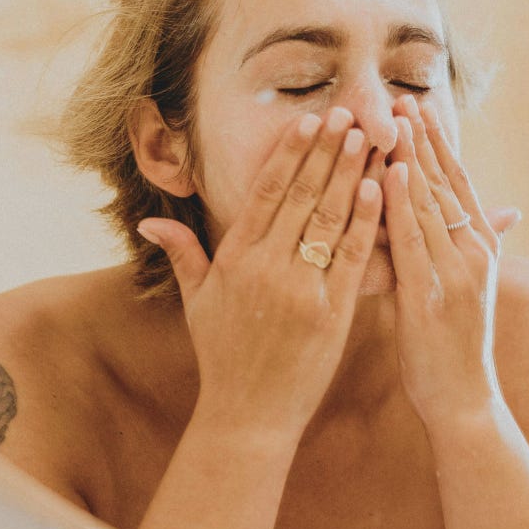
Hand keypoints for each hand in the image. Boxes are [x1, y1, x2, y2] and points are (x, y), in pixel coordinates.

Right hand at [137, 107, 381, 433]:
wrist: (249, 416)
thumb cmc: (223, 358)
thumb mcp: (198, 304)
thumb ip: (183, 256)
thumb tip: (150, 223)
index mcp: (235, 259)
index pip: (266, 193)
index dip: (289, 154)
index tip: (309, 121)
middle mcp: (267, 267)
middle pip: (302, 196)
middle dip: (327, 151)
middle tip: (349, 112)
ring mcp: (301, 288)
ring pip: (330, 218)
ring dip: (351, 174)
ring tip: (370, 139)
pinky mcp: (332, 312)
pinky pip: (352, 256)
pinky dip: (365, 220)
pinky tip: (378, 189)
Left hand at [381, 97, 516, 431]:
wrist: (464, 400)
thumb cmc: (452, 348)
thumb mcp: (460, 290)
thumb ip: (451, 249)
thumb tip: (443, 218)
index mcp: (480, 249)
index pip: (459, 182)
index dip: (439, 143)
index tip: (418, 106)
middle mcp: (474, 253)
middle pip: (446, 183)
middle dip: (423, 139)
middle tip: (401, 96)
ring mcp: (456, 272)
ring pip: (430, 203)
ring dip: (410, 157)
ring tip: (391, 119)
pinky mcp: (433, 294)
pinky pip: (413, 240)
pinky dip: (401, 204)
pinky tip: (387, 173)